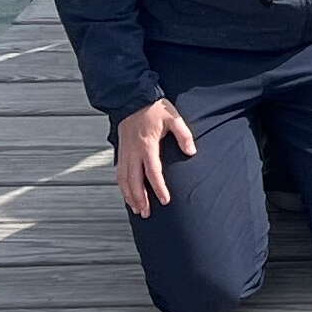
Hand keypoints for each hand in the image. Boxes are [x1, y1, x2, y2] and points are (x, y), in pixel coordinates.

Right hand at [113, 100, 195, 217]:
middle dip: (140, 199)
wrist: (132, 98)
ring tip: (137, 209)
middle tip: (147, 213)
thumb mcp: (173, 118)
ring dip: (130, 196)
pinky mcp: (120, 151)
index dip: (159, 188)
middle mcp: (133, 152)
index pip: (153, 172)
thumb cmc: (154, 108)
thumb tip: (192, 152)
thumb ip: (183, 135)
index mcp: (147, 145)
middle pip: (134, 181)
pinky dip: (122, 186)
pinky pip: (119, 173)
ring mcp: (125, 152)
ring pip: (124, 180)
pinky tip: (127, 194)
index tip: (165, 200)